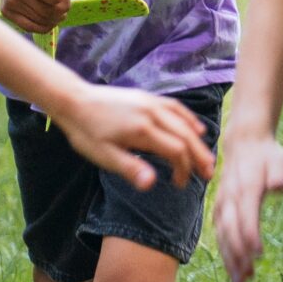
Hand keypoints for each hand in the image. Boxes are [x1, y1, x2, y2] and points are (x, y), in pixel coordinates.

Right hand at [0, 0, 74, 35]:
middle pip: (43, 9)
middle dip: (62, 8)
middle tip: (67, 2)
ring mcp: (9, 2)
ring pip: (40, 20)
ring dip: (56, 18)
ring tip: (61, 9)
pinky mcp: (7, 12)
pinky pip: (31, 27)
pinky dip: (46, 26)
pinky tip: (52, 19)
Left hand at [51, 85, 214, 191]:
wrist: (73, 100)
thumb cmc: (86, 132)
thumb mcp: (104, 156)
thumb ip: (130, 169)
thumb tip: (152, 184)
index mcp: (142, 131)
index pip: (176, 151)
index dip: (183, 169)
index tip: (179, 184)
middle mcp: (151, 113)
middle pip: (186, 136)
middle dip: (199, 156)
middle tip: (209, 174)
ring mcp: (151, 102)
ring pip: (183, 121)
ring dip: (197, 140)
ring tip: (206, 157)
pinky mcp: (147, 97)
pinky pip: (175, 107)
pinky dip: (189, 119)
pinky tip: (196, 129)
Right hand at [211, 128, 282, 281]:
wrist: (245, 144)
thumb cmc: (268, 155)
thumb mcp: (280, 159)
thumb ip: (280, 173)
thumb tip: (279, 187)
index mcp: (246, 187)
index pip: (246, 215)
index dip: (250, 236)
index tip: (259, 256)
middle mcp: (230, 198)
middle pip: (231, 231)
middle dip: (237, 256)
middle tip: (247, 280)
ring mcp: (222, 205)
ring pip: (222, 236)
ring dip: (230, 260)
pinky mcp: (220, 210)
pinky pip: (220, 235)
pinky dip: (226, 254)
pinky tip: (235, 271)